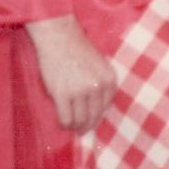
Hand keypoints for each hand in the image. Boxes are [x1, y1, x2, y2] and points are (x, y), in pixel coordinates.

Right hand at [28, 14, 114, 134]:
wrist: (59, 37)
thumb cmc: (77, 49)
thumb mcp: (99, 66)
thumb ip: (100, 85)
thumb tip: (96, 110)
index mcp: (110, 79)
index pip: (106, 107)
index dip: (98, 117)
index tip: (92, 122)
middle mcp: (98, 87)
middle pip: (94, 116)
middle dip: (87, 126)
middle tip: (81, 131)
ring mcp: (80, 91)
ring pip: (80, 120)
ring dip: (75, 126)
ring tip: (71, 127)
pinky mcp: (62, 94)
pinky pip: (66, 118)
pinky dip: (64, 124)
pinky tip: (62, 122)